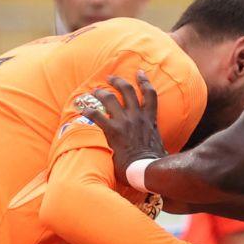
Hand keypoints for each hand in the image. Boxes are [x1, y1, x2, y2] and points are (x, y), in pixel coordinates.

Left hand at [81, 71, 166, 186]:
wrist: (146, 170)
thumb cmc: (153, 163)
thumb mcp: (160, 146)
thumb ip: (154, 140)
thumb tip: (159, 149)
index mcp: (150, 119)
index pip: (150, 94)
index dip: (144, 81)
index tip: (139, 73)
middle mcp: (137, 117)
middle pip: (128, 90)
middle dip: (118, 81)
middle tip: (110, 77)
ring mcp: (125, 122)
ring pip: (110, 98)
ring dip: (101, 93)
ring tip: (94, 91)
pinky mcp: (112, 131)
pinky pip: (97, 115)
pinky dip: (88, 111)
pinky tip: (83, 109)